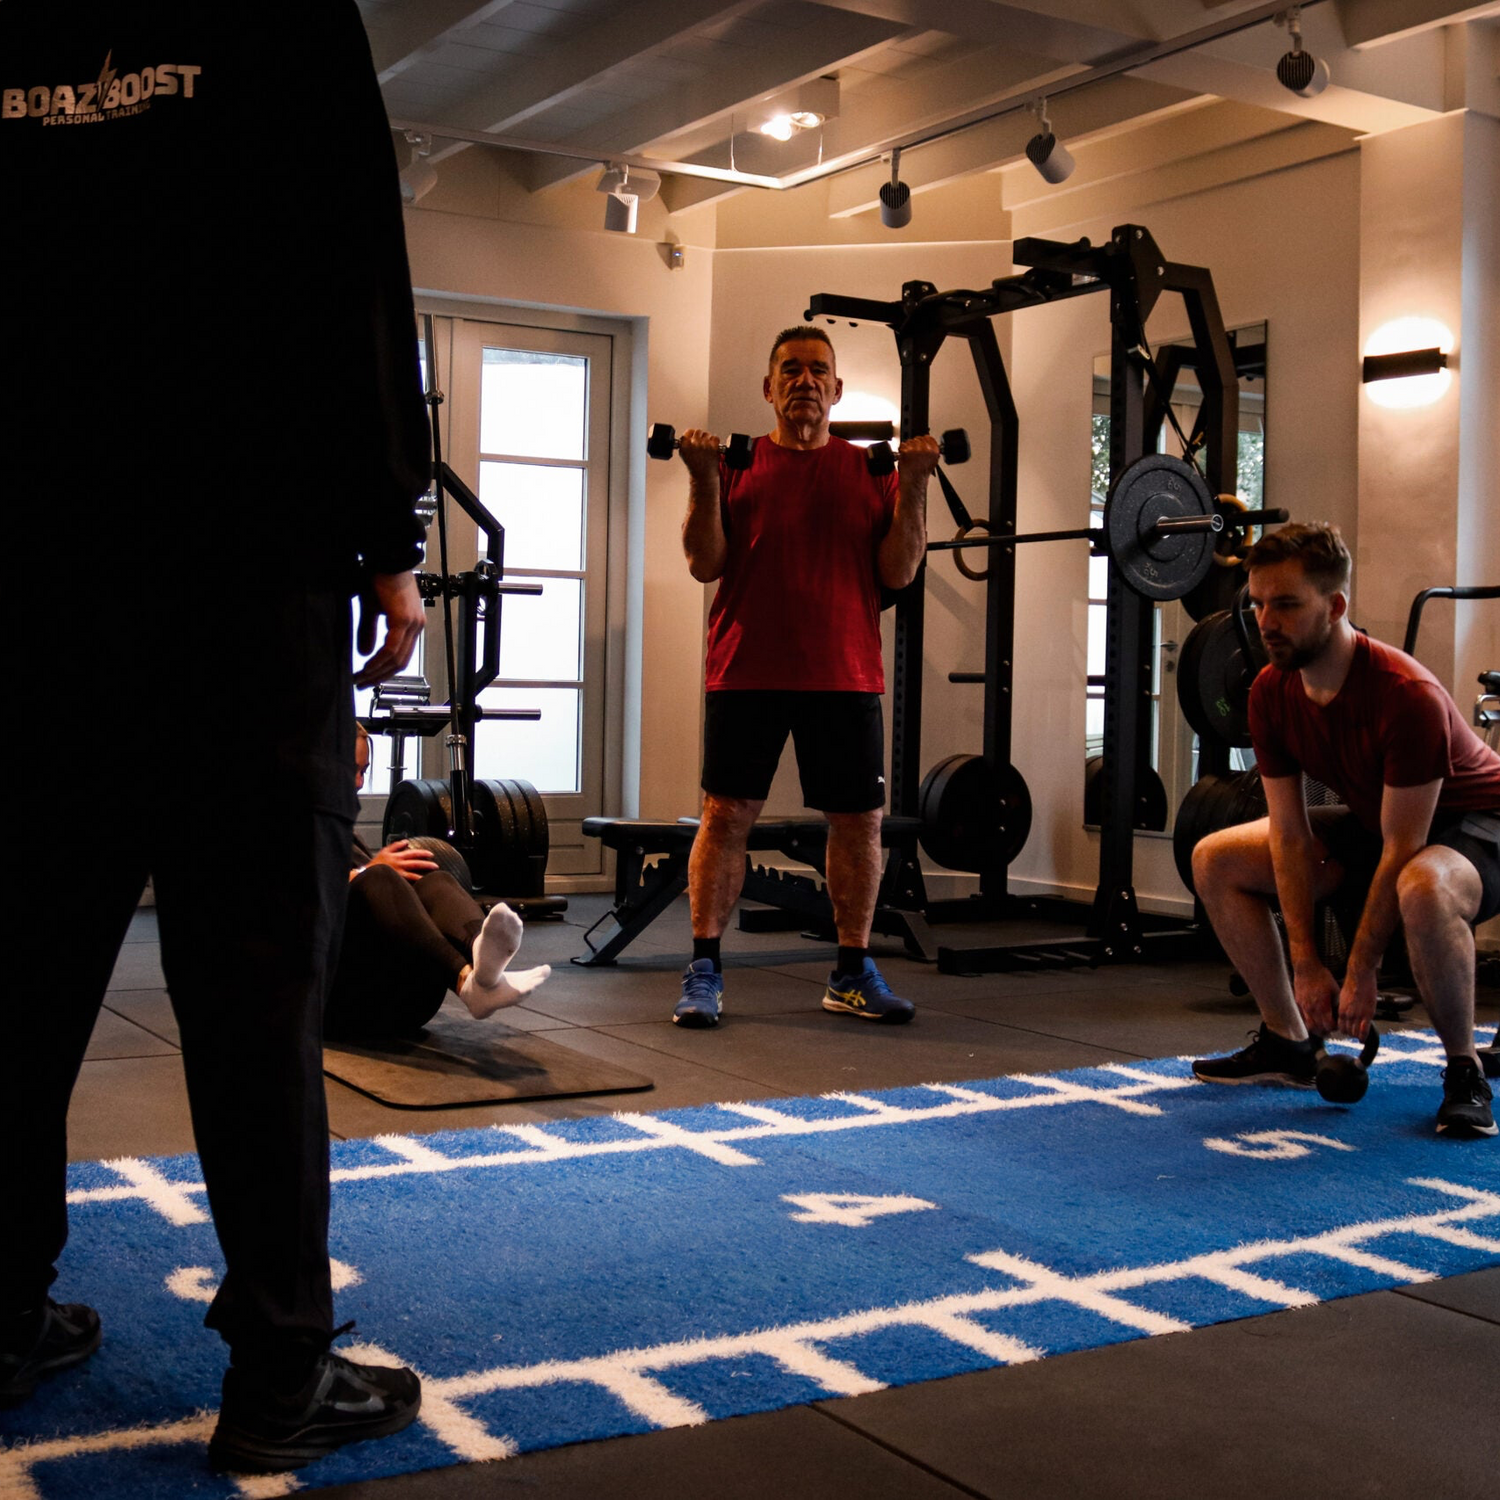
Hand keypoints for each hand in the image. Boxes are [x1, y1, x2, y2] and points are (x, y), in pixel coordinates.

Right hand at [355, 571, 423, 687]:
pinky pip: (392, 648)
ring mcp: (412, 624)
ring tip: (360, 678)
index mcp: (412, 624)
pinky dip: (379, 660)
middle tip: (362, 684)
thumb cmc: (380, 579)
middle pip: (401, 662)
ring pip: (396, 658)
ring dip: (377, 671)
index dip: (385, 670)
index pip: (402, 656)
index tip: (369, 678)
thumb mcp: (372, 610)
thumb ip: (369, 632)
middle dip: (380, 676)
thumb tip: (365, 653)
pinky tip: (367, 665)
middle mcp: (416, 626)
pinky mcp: (404, 620)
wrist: (385, 560)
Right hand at [362, 839, 438, 881]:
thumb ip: (396, 845)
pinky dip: (413, 882)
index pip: (412, 853)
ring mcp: (397, 873)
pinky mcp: (395, 880)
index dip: (422, 853)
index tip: (431, 854)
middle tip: (436, 865)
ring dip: (422, 874)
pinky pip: (406, 882)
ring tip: (431, 875)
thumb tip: (406, 842)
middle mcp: (398, 864)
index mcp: (397, 856)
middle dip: (426, 863)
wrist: (366, 873)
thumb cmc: (375, 864)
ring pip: (412, 873)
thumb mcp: (385, 851)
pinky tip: (421, 885)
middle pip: (415, 862)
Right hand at [677, 428, 723, 484]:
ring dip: (708, 439)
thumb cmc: (694, 466)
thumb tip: (689, 432)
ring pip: (707, 434)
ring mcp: (704, 445)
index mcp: (685, 445)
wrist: (703, 476)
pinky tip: (712, 448)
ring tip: (706, 449)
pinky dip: (715, 442)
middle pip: (698, 431)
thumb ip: (684, 443)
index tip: (694, 437)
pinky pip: (715, 437)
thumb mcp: (683, 454)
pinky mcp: (713, 447)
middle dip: (700, 437)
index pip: (689, 431)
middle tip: (701, 445)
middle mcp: (694, 444)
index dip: (692, 434)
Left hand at [897, 433, 940, 482]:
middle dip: (915, 444)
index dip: (924, 440)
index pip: (928, 438)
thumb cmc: (921, 474)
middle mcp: (926, 449)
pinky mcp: (906, 451)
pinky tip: (905, 456)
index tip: (921, 443)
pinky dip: (902, 450)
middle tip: (914, 453)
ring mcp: (915, 450)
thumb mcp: (933, 462)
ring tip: (909, 456)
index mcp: (934, 451)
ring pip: (910, 441)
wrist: (913, 482)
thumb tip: (928, 443)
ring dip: (908, 446)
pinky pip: (903, 445)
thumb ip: (931, 451)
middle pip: (918, 438)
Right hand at [1292, 958, 1339, 1038]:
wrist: (1307, 968)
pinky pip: (1303, 1018)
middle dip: (1325, 1032)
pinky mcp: (1298, 1003)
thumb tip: (1340, 1011)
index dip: (1333, 1028)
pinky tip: (1312, 1021)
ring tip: (1321, 1029)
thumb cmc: (1322, 977)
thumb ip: (1337, 1002)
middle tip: (1330, 1031)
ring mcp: (1304, 1007)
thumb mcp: (1335, 989)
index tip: (1337, 1026)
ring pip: (1309, 1025)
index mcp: (1323, 1006)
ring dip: (1316, 1029)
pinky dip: (1308, 1022)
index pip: (1328, 1025)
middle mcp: (1312, 1009)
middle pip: (1318, 1028)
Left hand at [1336, 966, 1378, 1040]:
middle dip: (1350, 1034)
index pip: (1340, 1026)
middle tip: (1353, 1035)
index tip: (1346, 1031)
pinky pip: (1364, 1030)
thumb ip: (1345, 1006)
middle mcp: (1348, 1014)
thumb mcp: (1344, 997)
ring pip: (1355, 1032)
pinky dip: (1363, 1036)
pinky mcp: (1367, 1014)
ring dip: (1357, 1035)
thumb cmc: (1353, 984)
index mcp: (1341, 1010)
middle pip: (1347, 1031)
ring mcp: (1358, 1015)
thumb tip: (1345, 1012)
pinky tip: (1363, 1039)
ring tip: (1359, 1037)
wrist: (1359, 977)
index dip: (1343, 1030)